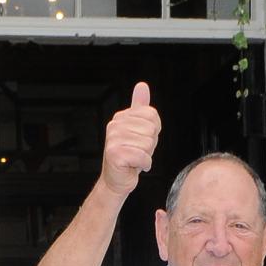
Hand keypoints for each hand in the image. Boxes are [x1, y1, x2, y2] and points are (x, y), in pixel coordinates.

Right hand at [100, 81, 160, 197]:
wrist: (116, 180)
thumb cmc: (129, 156)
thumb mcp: (138, 129)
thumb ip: (140, 108)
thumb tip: (142, 86)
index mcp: (121, 117)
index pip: (152, 115)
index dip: (153, 131)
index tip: (141, 140)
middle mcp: (114, 125)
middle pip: (151, 130)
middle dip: (150, 145)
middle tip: (137, 152)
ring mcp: (112, 139)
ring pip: (147, 144)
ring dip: (146, 156)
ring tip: (134, 159)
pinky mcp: (114, 154)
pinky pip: (142, 157)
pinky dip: (144, 165)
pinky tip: (134, 167)